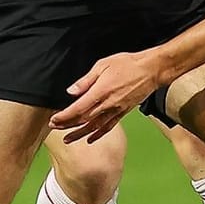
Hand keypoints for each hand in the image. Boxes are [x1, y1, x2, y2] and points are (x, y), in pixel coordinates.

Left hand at [51, 51, 166, 142]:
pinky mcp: (123, 112)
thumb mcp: (103, 65)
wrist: (150, 70)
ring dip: (79, 133)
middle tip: (54, 127)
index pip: (78, 109)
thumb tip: (71, 91)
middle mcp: (107, 104)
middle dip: (67, 125)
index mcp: (100, 91)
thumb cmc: (128, 64)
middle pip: (83, 119)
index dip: (64, 116)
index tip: (54, 120)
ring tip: (68, 139)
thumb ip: (86, 81)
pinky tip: (90, 139)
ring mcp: (116, 110)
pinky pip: (108, 126)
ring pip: (94, 126)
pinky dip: (98, 134)